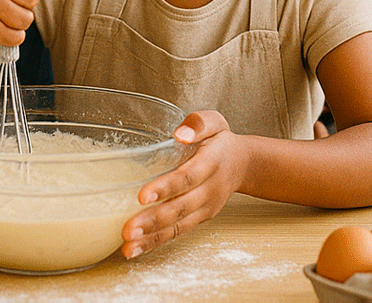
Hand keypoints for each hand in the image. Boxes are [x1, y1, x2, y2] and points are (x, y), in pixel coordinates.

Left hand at [122, 111, 247, 258]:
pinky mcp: (199, 219)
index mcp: (210, 164)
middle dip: (153, 221)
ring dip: (152, 238)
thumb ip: (198, 124)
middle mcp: (208, 191)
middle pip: (179, 208)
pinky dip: (157, 242)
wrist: (243, 164)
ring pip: (177, 226)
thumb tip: (179, 134)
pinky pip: (178, 232)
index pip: (186, 178)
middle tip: (128, 230)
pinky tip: (136, 248)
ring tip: (128, 247)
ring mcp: (204, 208)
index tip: (142, 196)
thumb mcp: (214, 122)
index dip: (165, 188)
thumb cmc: (220, 140)